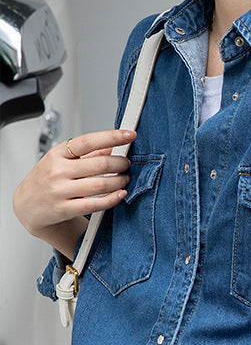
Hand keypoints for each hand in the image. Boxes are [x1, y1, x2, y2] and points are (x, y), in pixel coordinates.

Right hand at [13, 129, 135, 237]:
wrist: (27, 207)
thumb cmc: (46, 180)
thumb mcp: (60, 161)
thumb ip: (87, 153)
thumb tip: (112, 145)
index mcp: (57, 154)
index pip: (88, 142)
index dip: (112, 137)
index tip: (129, 135)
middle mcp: (57, 171)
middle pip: (100, 164)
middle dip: (121, 163)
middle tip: (126, 164)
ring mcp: (60, 191)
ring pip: (101, 184)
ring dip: (120, 181)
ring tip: (124, 179)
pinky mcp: (64, 209)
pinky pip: (96, 204)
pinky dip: (113, 198)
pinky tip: (121, 193)